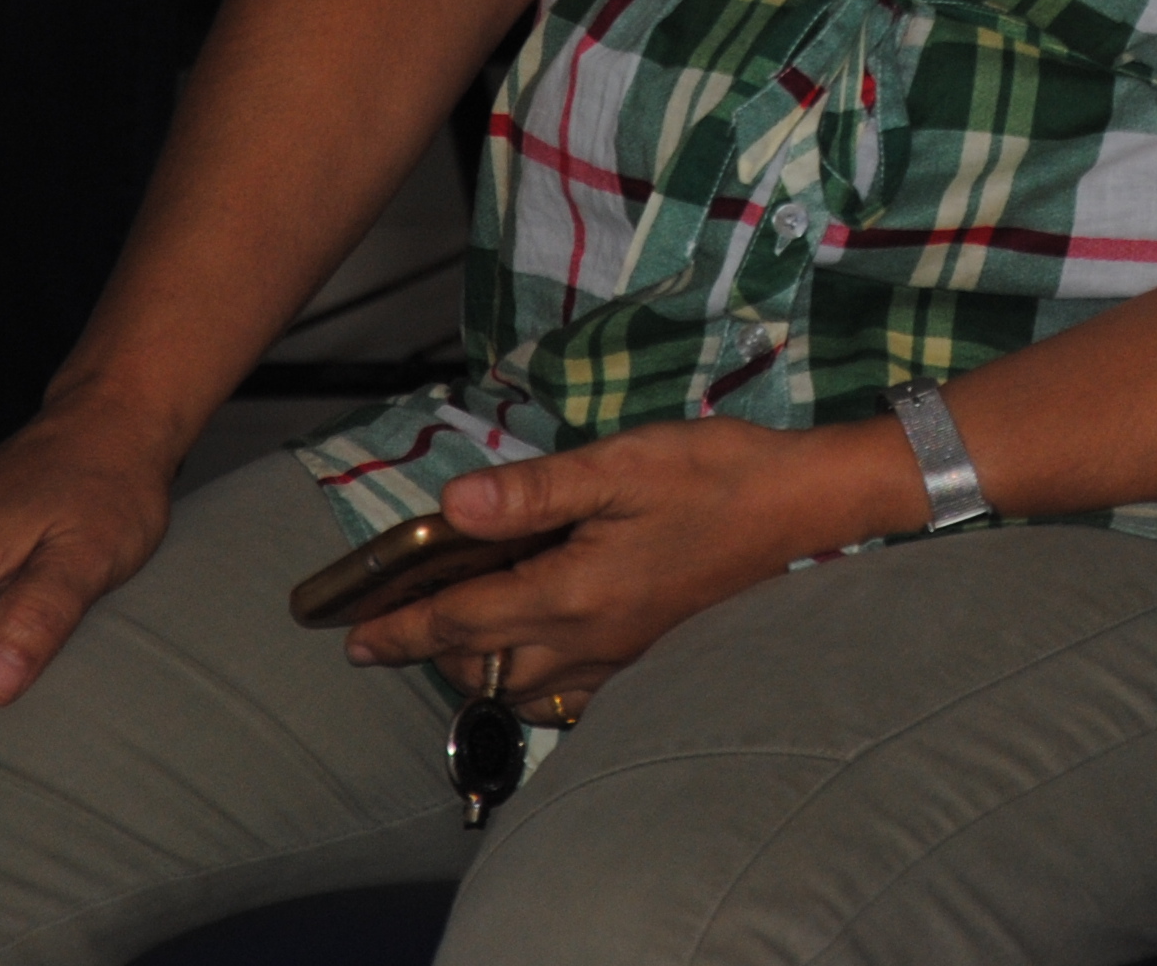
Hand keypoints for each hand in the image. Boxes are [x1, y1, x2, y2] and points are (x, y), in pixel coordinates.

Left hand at [343, 418, 920, 715]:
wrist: (803, 504)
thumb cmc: (713, 474)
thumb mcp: (620, 464)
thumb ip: (533, 491)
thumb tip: (452, 508)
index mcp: (574, 593)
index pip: (462, 619)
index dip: (400, 626)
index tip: (353, 637)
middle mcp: (591, 639)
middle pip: (483, 665)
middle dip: (428, 653)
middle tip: (386, 634)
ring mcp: (623, 655)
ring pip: (525, 688)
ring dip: (476, 670)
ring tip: (448, 641)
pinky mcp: (650, 654)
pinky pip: (572, 692)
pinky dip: (532, 683)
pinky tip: (531, 655)